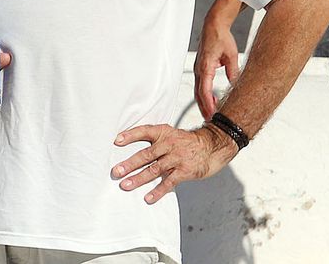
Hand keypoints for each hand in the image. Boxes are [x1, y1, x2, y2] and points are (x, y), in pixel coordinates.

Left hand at [112, 122, 235, 202]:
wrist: (212, 146)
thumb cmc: (185, 142)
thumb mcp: (170, 134)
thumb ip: (154, 141)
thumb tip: (132, 151)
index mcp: (163, 132)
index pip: (144, 131)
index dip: (129, 135)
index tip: (116, 141)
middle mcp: (169, 144)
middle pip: (146, 154)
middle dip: (129, 164)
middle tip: (116, 171)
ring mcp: (177, 158)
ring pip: (154, 169)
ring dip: (139, 179)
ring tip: (125, 185)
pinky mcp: (185, 171)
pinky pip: (169, 182)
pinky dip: (158, 191)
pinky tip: (148, 197)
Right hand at [193, 13, 240, 117]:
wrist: (213, 25)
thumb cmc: (221, 38)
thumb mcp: (232, 56)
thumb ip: (234, 73)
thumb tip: (237, 87)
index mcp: (205, 67)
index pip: (204, 91)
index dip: (209, 105)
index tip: (214, 115)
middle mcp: (199, 69)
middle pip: (199, 94)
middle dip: (204, 108)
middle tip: (212, 121)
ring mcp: (198, 69)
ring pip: (198, 90)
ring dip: (204, 103)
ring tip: (211, 114)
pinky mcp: (200, 67)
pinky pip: (200, 84)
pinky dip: (204, 94)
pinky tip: (212, 100)